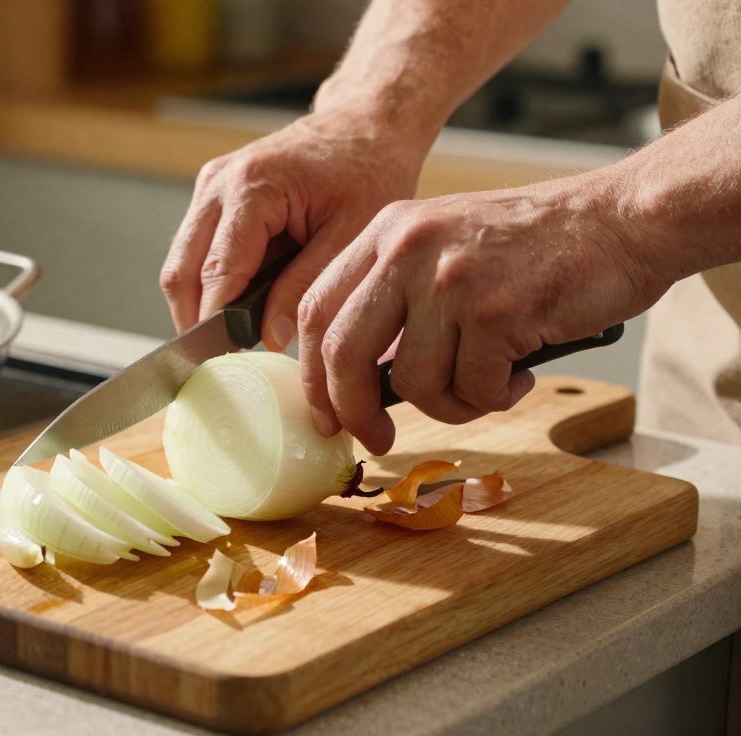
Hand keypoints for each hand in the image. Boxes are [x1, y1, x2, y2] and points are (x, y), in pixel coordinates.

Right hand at [160, 107, 431, 349]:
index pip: (217, 273)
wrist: (364, 126)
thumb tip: (268, 337)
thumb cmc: (368, 171)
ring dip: (201, 304)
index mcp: (253, 186)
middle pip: (181, 273)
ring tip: (237, 336)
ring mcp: (209, 186)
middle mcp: (218, 183)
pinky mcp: (211, 195)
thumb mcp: (352, 234)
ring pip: (180, 265)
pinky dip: (210, 283)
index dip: (218, 325)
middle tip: (226, 361)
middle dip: (199, 322)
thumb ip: (305, 287)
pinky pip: (194, 252)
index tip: (226, 365)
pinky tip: (242, 302)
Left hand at [298, 176, 667, 454]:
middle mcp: (408, 248)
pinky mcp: (496, 310)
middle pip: (343, 352)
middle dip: (354, 411)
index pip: (315, 309)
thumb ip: (397, 294)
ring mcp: (451, 278)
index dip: (313, 373)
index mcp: (387, 230)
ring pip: (415, 382)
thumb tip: (357, 380)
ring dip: (452, 404)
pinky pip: (474, 389)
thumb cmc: (539, 244)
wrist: (626, 217)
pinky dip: (497, 396)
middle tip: (376, 438)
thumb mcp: (446, 244)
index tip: (326, 412)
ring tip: (490, 381)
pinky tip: (522, 370)